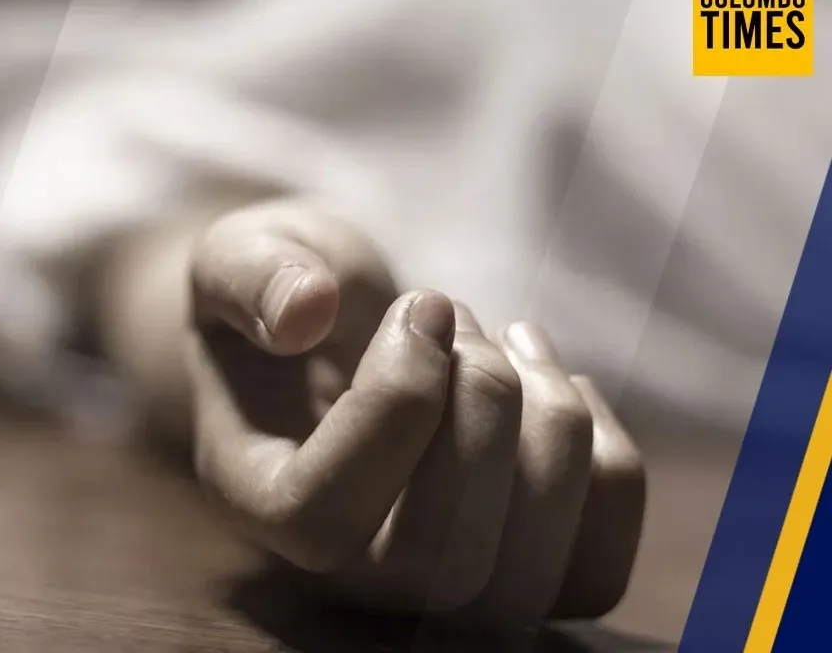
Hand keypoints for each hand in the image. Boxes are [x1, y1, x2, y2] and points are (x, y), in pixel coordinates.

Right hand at [186, 199, 645, 624]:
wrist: (323, 332)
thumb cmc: (276, 297)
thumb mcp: (238, 258)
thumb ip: (251, 276)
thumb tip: (305, 310)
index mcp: (258, 502)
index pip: (323, 519)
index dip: (394, 410)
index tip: (421, 307)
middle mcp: (342, 574)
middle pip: (443, 566)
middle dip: (484, 408)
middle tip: (458, 316)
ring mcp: (434, 586)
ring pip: (528, 577)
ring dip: (552, 428)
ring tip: (509, 341)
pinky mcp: (516, 572)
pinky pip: (594, 572)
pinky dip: (607, 464)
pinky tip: (555, 386)